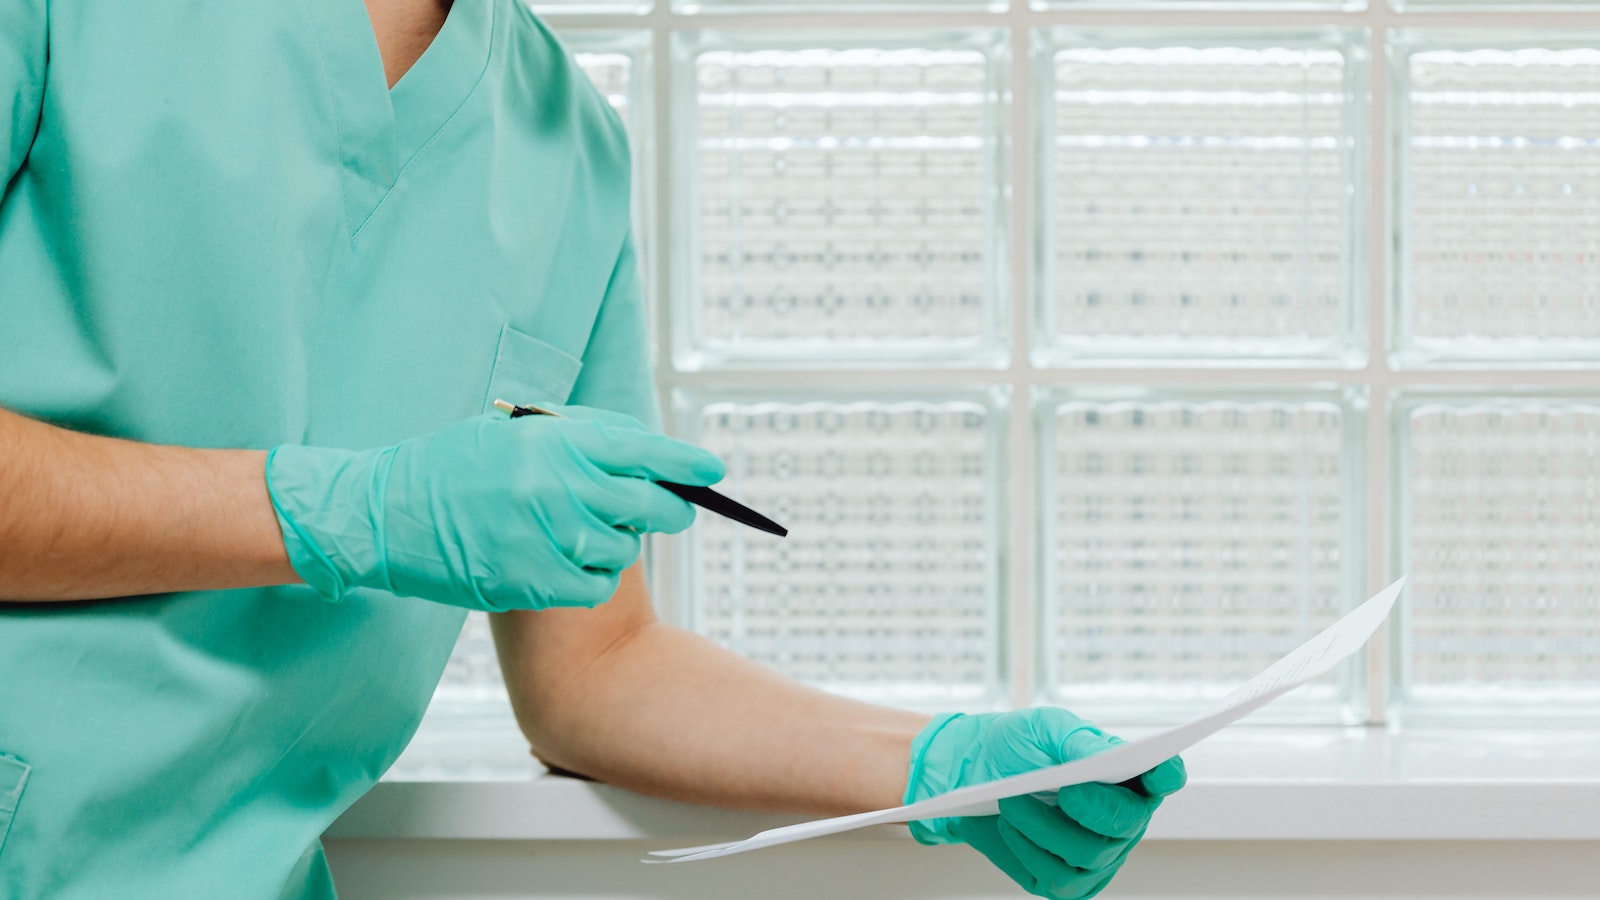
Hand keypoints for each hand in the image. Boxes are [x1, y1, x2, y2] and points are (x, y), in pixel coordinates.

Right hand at [265, 405, 724, 610]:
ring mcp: (545, 537)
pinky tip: (565, 564)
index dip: (685, 463)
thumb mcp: (512, 432)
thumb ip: (575, 437)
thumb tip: (642, 447)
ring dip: (616, 544)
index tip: (714, 470)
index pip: (643, 450)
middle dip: (670, 510)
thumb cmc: (449, 467)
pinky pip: (594, 585)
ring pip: (623, 549)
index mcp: (554, 441)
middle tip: (673, 512)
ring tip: (579, 533)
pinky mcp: (531, 582)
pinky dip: (591, 578)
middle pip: (648, 504)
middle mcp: (557, 487)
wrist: (380, 514)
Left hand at [905, 709, 1185, 899]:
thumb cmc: (1018, 747)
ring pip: (1087, 853)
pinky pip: (1057, 878)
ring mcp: (1099, 856)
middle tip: (1066, 791)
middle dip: (1097, 808)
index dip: (1166, 775)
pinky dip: (1028, 850)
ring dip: (1045, 828)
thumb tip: (1105, 757)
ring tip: (1011, 803)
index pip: (1164, 776)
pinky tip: (1009, 826)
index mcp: (1127, 775)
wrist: (973, 776)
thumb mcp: (1044, 729)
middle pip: (1129, 823)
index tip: (1158, 770)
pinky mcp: (1068, 882)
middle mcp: (1122, 820)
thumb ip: (1077, 741)